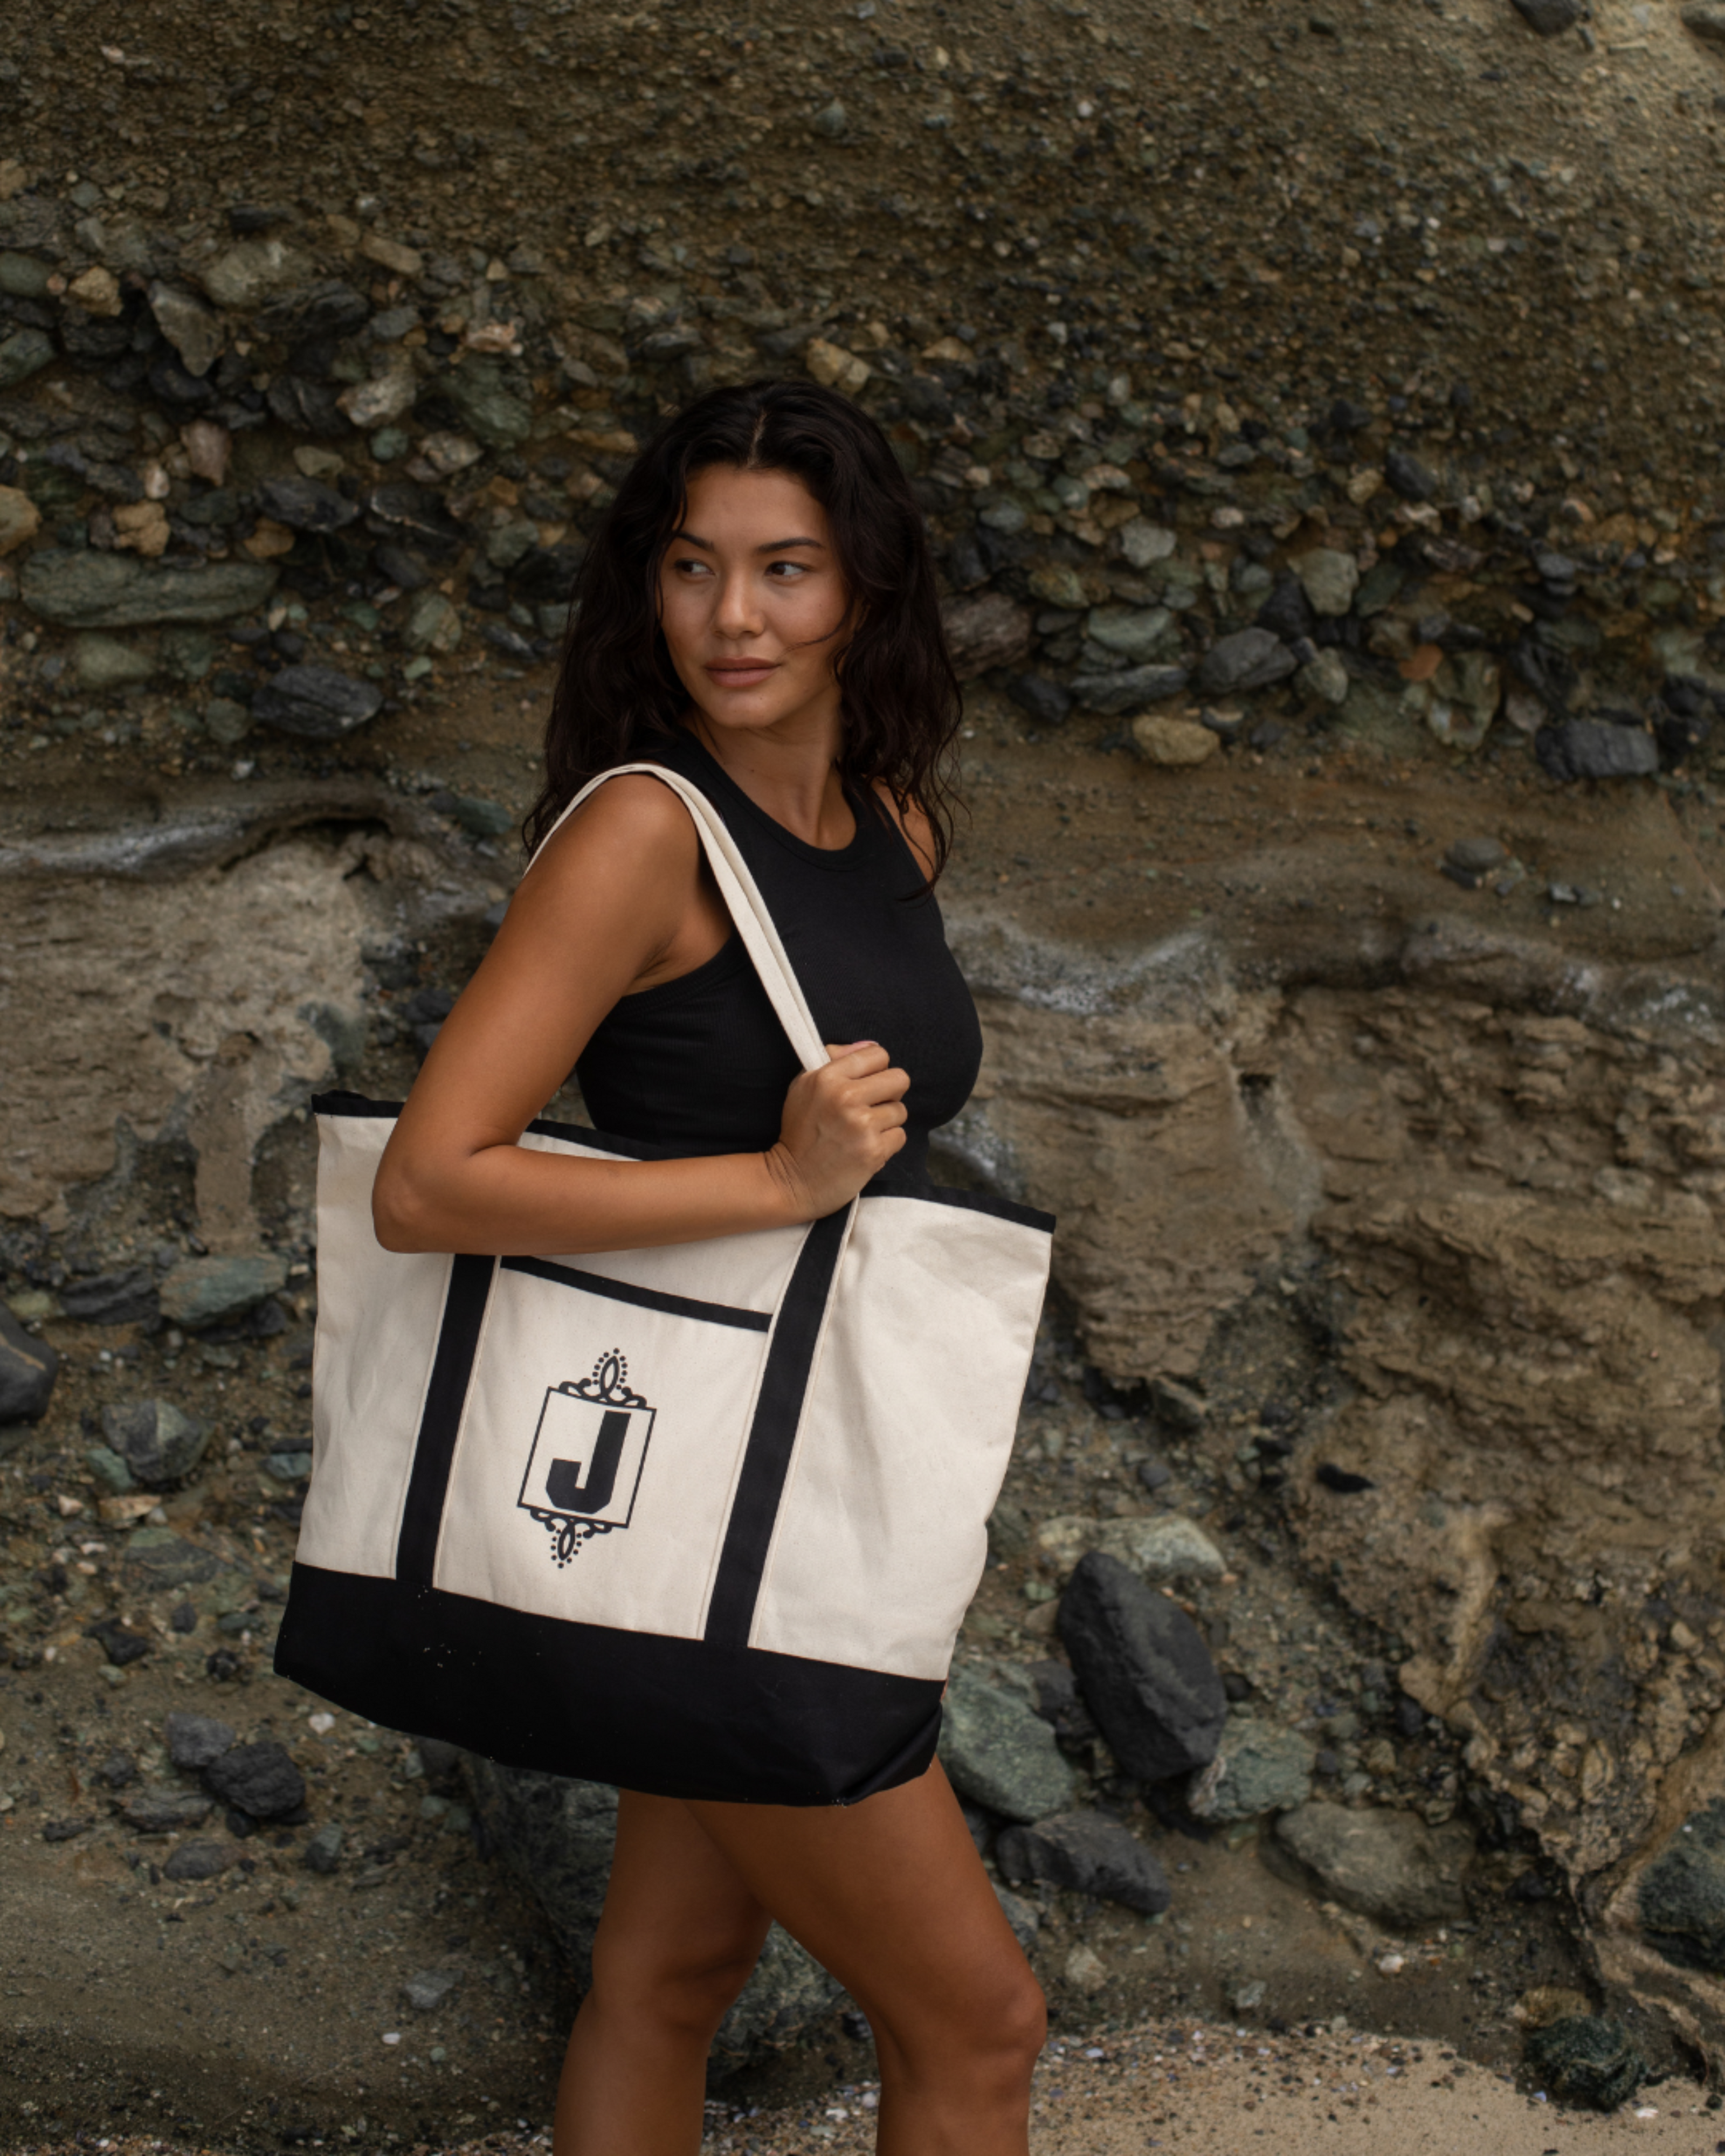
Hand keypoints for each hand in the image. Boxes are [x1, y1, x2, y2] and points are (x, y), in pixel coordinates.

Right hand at [766, 1042, 909, 1219]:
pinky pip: (900, 1136)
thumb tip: (868, 1045)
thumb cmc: (799, 1132)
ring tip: (863, 1131)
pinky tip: (866, 1148)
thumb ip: (834, 1060)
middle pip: (899, 1079)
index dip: (876, 1069)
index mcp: (827, 1077)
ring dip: (886, 1121)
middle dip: (889, 1092)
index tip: (866, 1083)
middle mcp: (846, 1098)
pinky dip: (887, 1143)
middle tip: (872, 1106)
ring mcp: (862, 1126)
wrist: (792, 1181)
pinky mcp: (874, 1151)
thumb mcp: (803, 1087)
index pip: (877, 1054)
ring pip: (900, 1110)